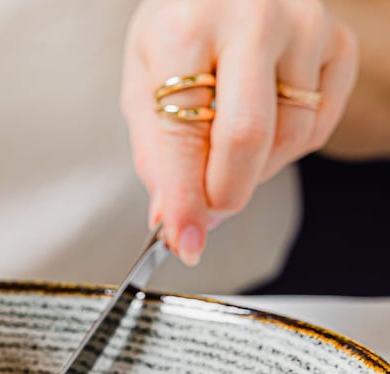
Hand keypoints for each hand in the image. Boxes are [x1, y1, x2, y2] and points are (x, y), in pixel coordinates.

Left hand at [120, 0, 357, 264]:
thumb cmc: (181, 22)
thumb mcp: (143, 73)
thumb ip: (154, 148)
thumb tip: (169, 215)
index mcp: (187, 27)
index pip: (185, 132)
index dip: (184, 198)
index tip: (184, 241)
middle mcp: (252, 20)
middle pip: (247, 138)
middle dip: (224, 194)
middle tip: (207, 215)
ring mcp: (305, 27)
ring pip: (288, 138)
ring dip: (253, 171)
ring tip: (225, 152)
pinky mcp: (339, 42)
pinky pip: (318, 125)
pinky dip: (286, 147)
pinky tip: (263, 125)